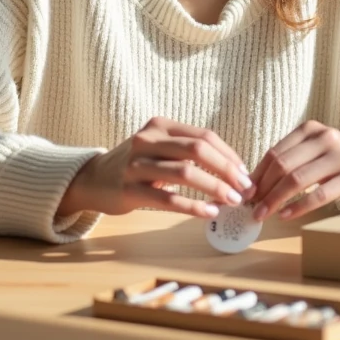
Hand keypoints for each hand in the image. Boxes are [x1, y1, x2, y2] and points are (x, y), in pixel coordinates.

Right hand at [57, 117, 254, 219]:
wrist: (93, 179)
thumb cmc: (136, 165)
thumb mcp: (160, 148)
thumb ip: (189, 152)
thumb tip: (234, 169)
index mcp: (160, 126)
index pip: (204, 136)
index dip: (229, 156)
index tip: (246, 175)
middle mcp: (147, 140)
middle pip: (198, 150)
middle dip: (227, 170)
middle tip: (244, 189)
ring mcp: (136, 164)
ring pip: (185, 173)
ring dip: (214, 188)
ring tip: (232, 201)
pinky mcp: (129, 189)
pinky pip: (167, 199)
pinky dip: (192, 206)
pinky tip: (209, 213)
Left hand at [249, 122, 339, 221]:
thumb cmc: (337, 158)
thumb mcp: (314, 150)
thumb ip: (290, 160)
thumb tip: (255, 184)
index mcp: (309, 129)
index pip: (275, 153)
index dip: (257, 175)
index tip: (245, 192)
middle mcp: (324, 138)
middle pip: (283, 165)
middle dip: (263, 189)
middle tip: (251, 207)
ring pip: (298, 179)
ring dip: (276, 199)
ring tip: (263, 214)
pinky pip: (320, 194)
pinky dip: (299, 206)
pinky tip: (286, 216)